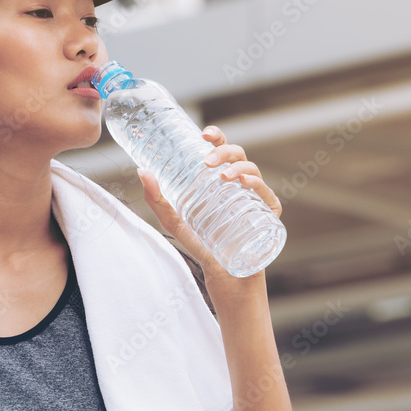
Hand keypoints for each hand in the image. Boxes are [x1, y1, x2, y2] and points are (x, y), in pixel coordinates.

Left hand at [137, 125, 282, 276]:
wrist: (223, 277)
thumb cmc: (202, 245)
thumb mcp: (174, 221)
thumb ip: (157, 199)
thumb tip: (141, 171)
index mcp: (220, 179)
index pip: (222, 150)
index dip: (217, 137)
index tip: (204, 133)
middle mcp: (240, 185)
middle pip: (238, 156)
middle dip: (224, 152)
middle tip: (207, 162)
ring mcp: (256, 199)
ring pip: (252, 171)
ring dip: (239, 168)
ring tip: (223, 176)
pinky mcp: (269, 216)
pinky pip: (268, 196)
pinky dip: (258, 186)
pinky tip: (245, 184)